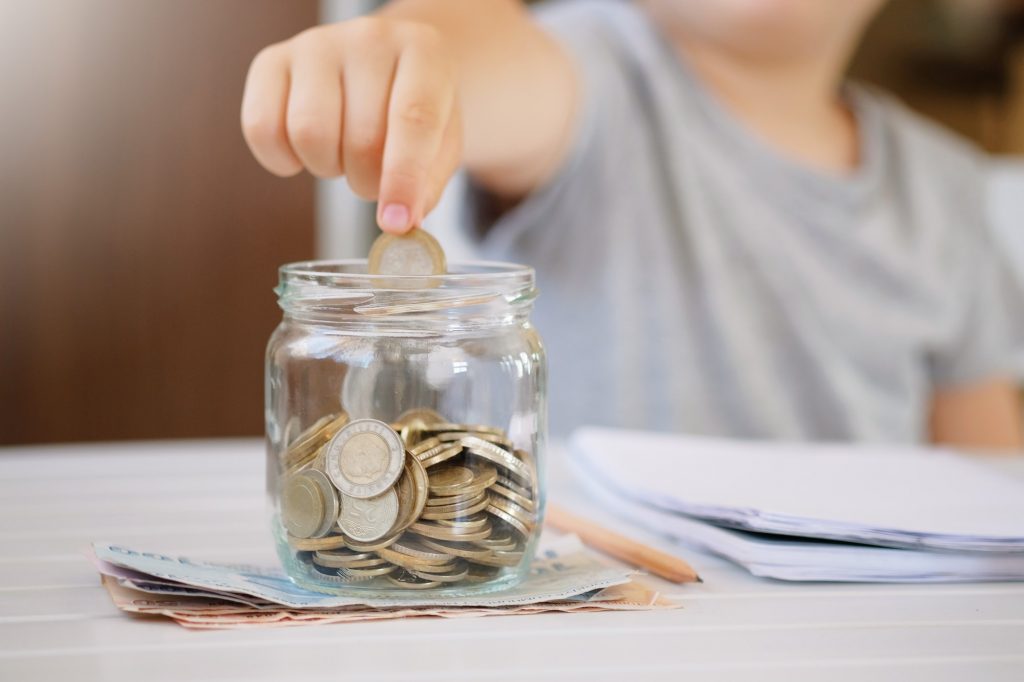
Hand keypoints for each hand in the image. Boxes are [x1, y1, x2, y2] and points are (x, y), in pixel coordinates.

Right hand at [241, 17, 461, 232]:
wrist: (388, 63)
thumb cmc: (416, 109)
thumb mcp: (442, 143)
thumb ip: (427, 184)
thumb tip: (399, 223)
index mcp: (424, 53)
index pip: (414, 119)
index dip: (404, 177)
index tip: (396, 223)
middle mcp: (369, 39)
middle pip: (361, 139)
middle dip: (368, 181)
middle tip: (376, 176)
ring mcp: (316, 45)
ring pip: (309, 134)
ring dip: (328, 168)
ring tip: (343, 156)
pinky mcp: (272, 60)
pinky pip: (261, 128)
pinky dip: (282, 159)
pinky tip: (305, 150)